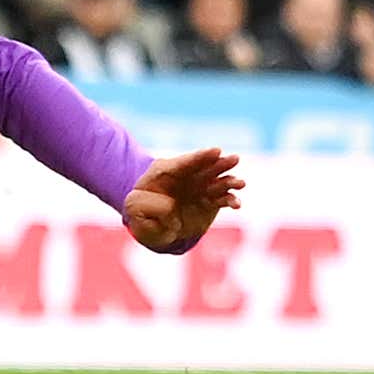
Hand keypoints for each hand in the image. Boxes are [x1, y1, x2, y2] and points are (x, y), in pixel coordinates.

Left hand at [123, 147, 243, 252]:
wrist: (153, 222)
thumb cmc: (142, 210)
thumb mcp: (133, 207)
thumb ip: (142, 207)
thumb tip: (167, 209)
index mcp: (165, 172)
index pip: (183, 163)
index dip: (200, 157)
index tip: (216, 151)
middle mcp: (187, 177)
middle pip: (206, 167)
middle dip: (220, 163)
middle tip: (234, 159)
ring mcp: (201, 188)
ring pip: (218, 181)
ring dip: (230, 181)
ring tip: (240, 183)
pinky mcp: (211, 202)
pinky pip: (224, 199)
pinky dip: (231, 200)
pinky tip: (236, 205)